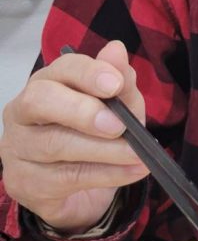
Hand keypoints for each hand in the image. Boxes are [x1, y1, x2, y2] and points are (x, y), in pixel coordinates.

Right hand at [0, 40, 147, 233]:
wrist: (82, 190)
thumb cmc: (98, 137)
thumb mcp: (121, 107)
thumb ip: (120, 82)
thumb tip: (116, 49)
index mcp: (47, 83)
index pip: (61, 68)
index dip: (88, 74)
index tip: (116, 85)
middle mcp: (23, 111)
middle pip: (40, 101)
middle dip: (82, 111)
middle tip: (119, 125)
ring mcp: (17, 148)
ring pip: (54, 143)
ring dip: (103, 150)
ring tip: (137, 154)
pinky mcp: (22, 182)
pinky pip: (64, 177)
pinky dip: (104, 174)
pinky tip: (131, 171)